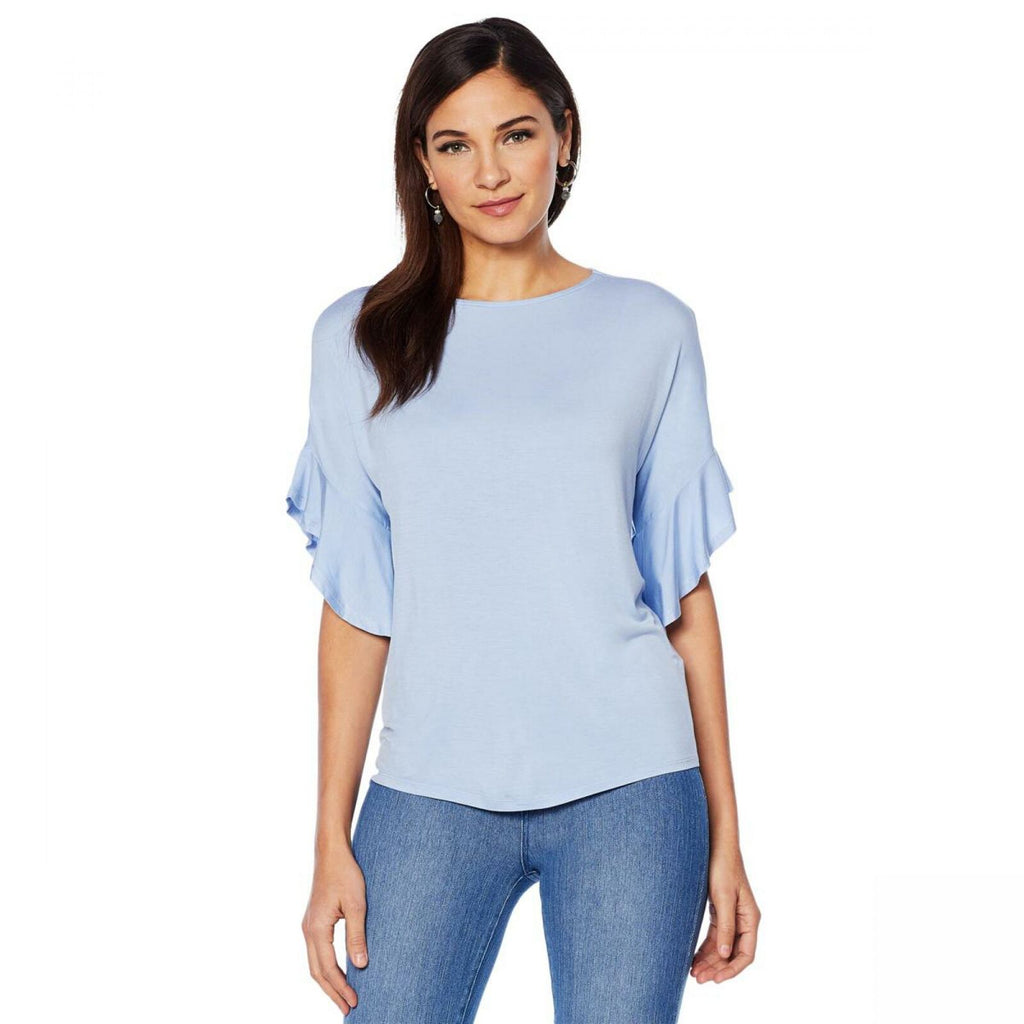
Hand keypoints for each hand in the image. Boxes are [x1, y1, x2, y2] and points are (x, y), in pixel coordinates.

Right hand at [302, 845, 369, 1014]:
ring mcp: (309, 926)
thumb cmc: (345, 874)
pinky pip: (317, 952)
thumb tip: (360, 964)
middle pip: (317, 972)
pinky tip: (338, 972)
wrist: (331, 853)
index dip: (341, 987)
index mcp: (316, 929)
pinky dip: (326, 967)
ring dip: (328, 981)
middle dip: (332, 991)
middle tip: (348, 1008)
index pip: (328, 969)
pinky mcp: (313, 921)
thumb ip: (356, 935)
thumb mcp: (356, 904)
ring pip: (315, 963)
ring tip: (343, 996)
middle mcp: (308, 930)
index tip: (354, 1002)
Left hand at [690, 845, 759, 983]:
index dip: (732, 969)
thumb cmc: (723, 867)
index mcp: (750, 919)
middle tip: (698, 978)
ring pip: (722, 946)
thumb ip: (726, 926)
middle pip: (732, 953)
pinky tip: (694, 957)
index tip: (716, 979)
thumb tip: (725, 953)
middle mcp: (743, 920)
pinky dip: (705, 948)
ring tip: (693, 972)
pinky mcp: (720, 911)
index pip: (746, 954)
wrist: (716, 845)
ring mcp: (731, 916)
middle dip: (716, 968)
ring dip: (709, 960)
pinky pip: (714, 936)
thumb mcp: (723, 898)